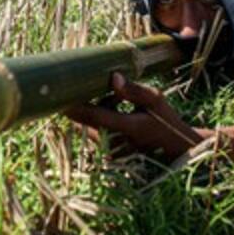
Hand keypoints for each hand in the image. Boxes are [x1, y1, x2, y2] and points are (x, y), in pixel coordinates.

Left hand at [64, 72, 203, 160]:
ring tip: (118, 103)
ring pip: (90, 128)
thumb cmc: (165, 119)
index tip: (60, 95)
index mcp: (130, 127)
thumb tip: (113, 77)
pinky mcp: (110, 156)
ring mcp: (113, 152)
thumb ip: (133, 90)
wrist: (173, 146)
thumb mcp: (155, 99)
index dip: (76, 107)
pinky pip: (96, 135)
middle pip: (88, 122)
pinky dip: (100, 122)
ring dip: (95, 113)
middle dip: (84, 104)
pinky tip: (119, 114)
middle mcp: (118, 143)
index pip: (96, 117)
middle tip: (86, 88)